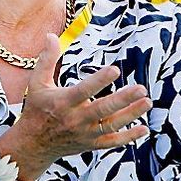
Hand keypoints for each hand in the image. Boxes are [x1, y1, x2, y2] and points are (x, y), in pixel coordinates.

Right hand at [0, 33, 151, 180]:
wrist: (33, 143)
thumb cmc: (37, 109)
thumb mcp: (37, 83)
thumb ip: (47, 60)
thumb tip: (51, 36)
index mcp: (62, 102)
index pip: (83, 90)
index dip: (99, 81)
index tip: (115, 70)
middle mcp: (75, 119)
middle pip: (102, 109)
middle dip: (123, 99)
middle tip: (141, 89)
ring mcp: (84, 133)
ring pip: (111, 125)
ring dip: (130, 114)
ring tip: (147, 102)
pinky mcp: (90, 143)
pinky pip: (112, 141)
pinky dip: (128, 137)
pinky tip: (144, 129)